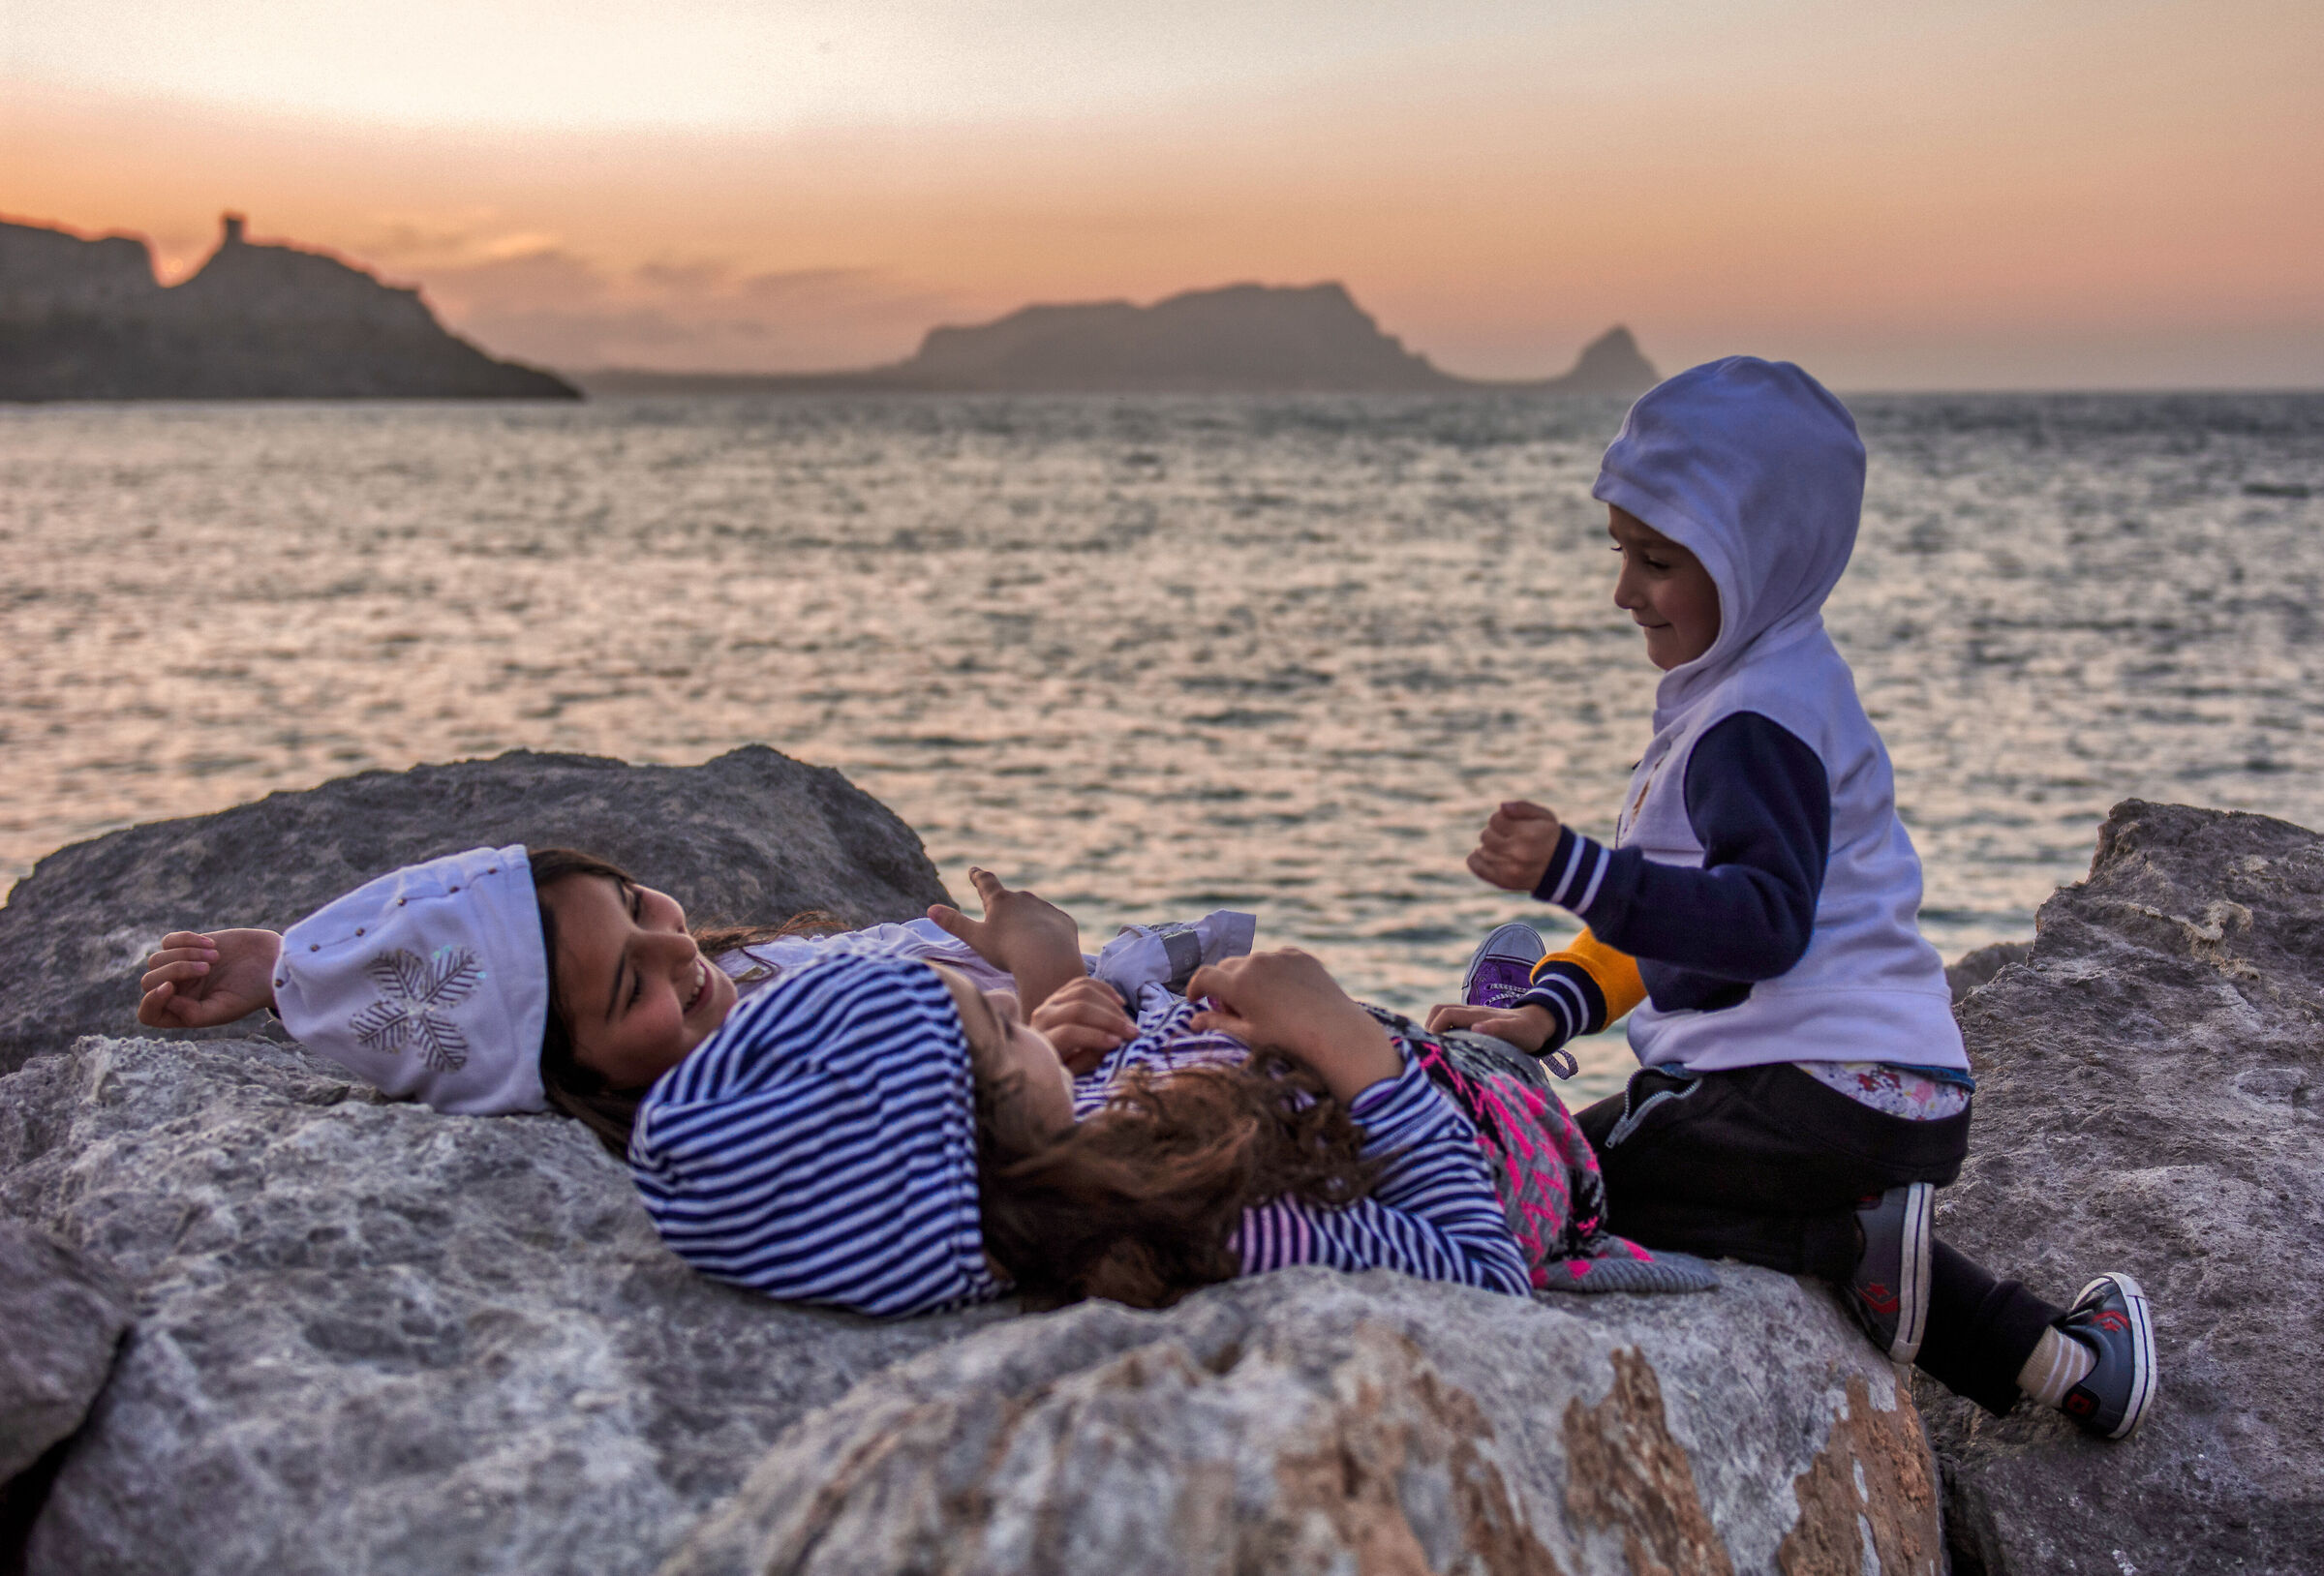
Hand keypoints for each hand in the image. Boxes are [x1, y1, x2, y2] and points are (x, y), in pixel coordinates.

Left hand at [137, 929, 282, 1029]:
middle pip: (149, 981)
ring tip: (215, 957)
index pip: (148, 1013)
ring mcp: (180, 967)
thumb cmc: (252, 992)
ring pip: (156, 959)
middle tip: (207, 968)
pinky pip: (168, 941)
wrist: (273, 963)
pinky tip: (212, 944)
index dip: (151, 1001)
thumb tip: (166, 999)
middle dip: (175, 971)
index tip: (171, 987)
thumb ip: (191, 1014)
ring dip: (185, 954)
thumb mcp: (224, 1010)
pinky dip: (186, 940)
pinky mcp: (188, 945)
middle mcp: (178, 991)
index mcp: (183, 1013)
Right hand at [929, 867, 1084, 1012]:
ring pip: (1035, 911)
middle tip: (1003, 909)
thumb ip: (954, 924)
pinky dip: (1049, 931)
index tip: (975, 870)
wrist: (1048, 960)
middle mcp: (1024, 899)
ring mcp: (1046, 909)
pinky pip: (1054, 925)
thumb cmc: (1007, 950)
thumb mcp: (976, 938)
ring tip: (1026, 936)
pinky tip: (1048, 944)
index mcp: (1000, 901)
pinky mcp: (1064, 922)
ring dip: (1029, 918)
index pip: (986, 883)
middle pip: (1013, 898)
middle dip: (1007, 903)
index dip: (979, 877)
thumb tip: (930, 909)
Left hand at [1029, 975, 1136, 1073]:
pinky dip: (1105, 990)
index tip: (1119, 1044)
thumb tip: (1114, 1044)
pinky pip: (1084, 983)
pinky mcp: (1061, 992)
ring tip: (1128, 1021)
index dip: (1095, 1037)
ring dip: (1111, 1006)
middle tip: (1132, 1032)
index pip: (1069, 1033)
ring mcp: (1051, 1001)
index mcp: (1043, 1041)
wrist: (1045, 1051)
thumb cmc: (1061, 1067)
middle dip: (1110, 1020)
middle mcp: (1043, 1017)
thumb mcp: (1072, 1071)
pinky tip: (1120, 1004)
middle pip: (1079, 1009)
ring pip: (1083, 992)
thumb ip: (1090, 1059)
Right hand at [1186, 948, 1399, 1103]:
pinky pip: (1278, 959)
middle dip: (1224, 984)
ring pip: (1253, 962)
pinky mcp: (1300, 956)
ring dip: (1250, 977)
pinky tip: (1285, 993)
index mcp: (1237, 983)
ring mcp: (1279, 956)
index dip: (1195, 988)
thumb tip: (1192, 1021)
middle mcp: (1255, 962)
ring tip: (1264, 1003)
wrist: (1334, 1031)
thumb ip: (1217, 1024)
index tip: (1196, 1000)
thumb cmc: (1287, 1039)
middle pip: (1227, 967)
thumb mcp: (1249, 1035)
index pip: (1204, 977)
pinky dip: (1274, 971)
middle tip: (1233, 1008)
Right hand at [1423, 1001, 1555, 1054]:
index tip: (1433, 1047)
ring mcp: (1471, 1016)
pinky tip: (1449, 1050)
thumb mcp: (1516, 1032)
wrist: (1537, 1023)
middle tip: (1431, 1049)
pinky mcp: (1473, 1023)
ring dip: (1436, 1029)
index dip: (1434, 1028)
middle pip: (1439, 1011)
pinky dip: (1444, 1032)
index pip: (1446, 1013)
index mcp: (1477, 1014)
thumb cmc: (1527, 1031)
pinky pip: (1451, 1022)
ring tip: (1437, 1050)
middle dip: (1430, 1028)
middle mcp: (1471, 1013)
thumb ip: (1497, 1028)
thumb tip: (1475, 1029)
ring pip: (1444, 1015)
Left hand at [1467, 800, 1563, 892]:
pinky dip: (1476, 859)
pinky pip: (1477, 866)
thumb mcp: (1544, 816)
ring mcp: (1509, 869)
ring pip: (1482, 850)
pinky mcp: (1504, 881)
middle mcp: (1518, 853)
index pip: (1495, 820)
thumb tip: (1501, 806)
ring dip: (1490, 846)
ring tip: (1504, 847)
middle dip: (1494, 832)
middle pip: (1486, 835)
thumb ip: (1523, 807)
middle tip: (1507, 835)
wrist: (1562, 869)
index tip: (1510, 823)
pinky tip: (1483, 854)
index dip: (1501, 818)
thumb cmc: (1550, 837)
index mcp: (1528, 834)